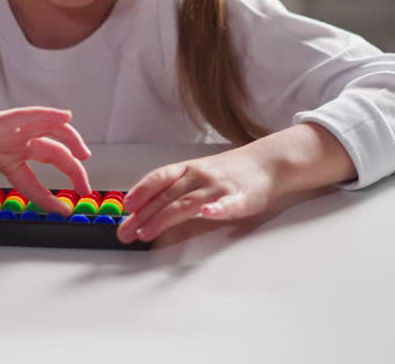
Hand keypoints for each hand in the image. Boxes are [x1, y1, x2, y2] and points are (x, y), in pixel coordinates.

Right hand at [0, 96, 92, 216]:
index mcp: (6, 159)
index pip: (34, 181)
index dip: (50, 198)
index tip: (64, 210)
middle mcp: (13, 144)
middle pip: (54, 155)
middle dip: (73, 172)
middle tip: (85, 189)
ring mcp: (10, 131)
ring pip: (51, 132)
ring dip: (72, 141)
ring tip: (85, 156)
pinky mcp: (2, 120)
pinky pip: (31, 115)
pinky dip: (50, 114)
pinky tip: (65, 116)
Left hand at [117, 147, 274, 244]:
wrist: (268, 162)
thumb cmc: (230, 172)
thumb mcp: (199, 175)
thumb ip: (176, 191)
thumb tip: (146, 211)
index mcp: (189, 169)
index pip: (159, 178)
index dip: (140, 191)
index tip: (126, 207)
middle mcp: (200, 176)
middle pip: (167, 196)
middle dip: (143, 216)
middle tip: (126, 233)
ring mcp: (219, 187)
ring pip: (188, 203)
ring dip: (165, 217)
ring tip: (148, 231)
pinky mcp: (241, 199)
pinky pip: (228, 204)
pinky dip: (218, 208)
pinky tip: (209, 212)